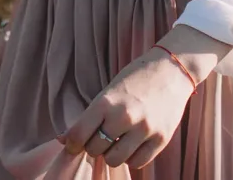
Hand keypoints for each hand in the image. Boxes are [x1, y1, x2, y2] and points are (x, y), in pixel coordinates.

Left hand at [59, 47, 195, 169]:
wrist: (171, 70)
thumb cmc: (134, 79)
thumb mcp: (107, 92)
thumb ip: (88, 117)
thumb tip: (62, 139)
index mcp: (106, 102)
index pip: (79, 135)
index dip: (72, 143)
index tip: (73, 144)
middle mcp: (124, 116)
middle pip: (95, 150)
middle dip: (94, 146)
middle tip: (101, 136)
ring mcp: (144, 129)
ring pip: (115, 160)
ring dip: (112, 154)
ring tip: (117, 141)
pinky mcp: (161, 139)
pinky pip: (137, 163)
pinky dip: (131, 158)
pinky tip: (132, 145)